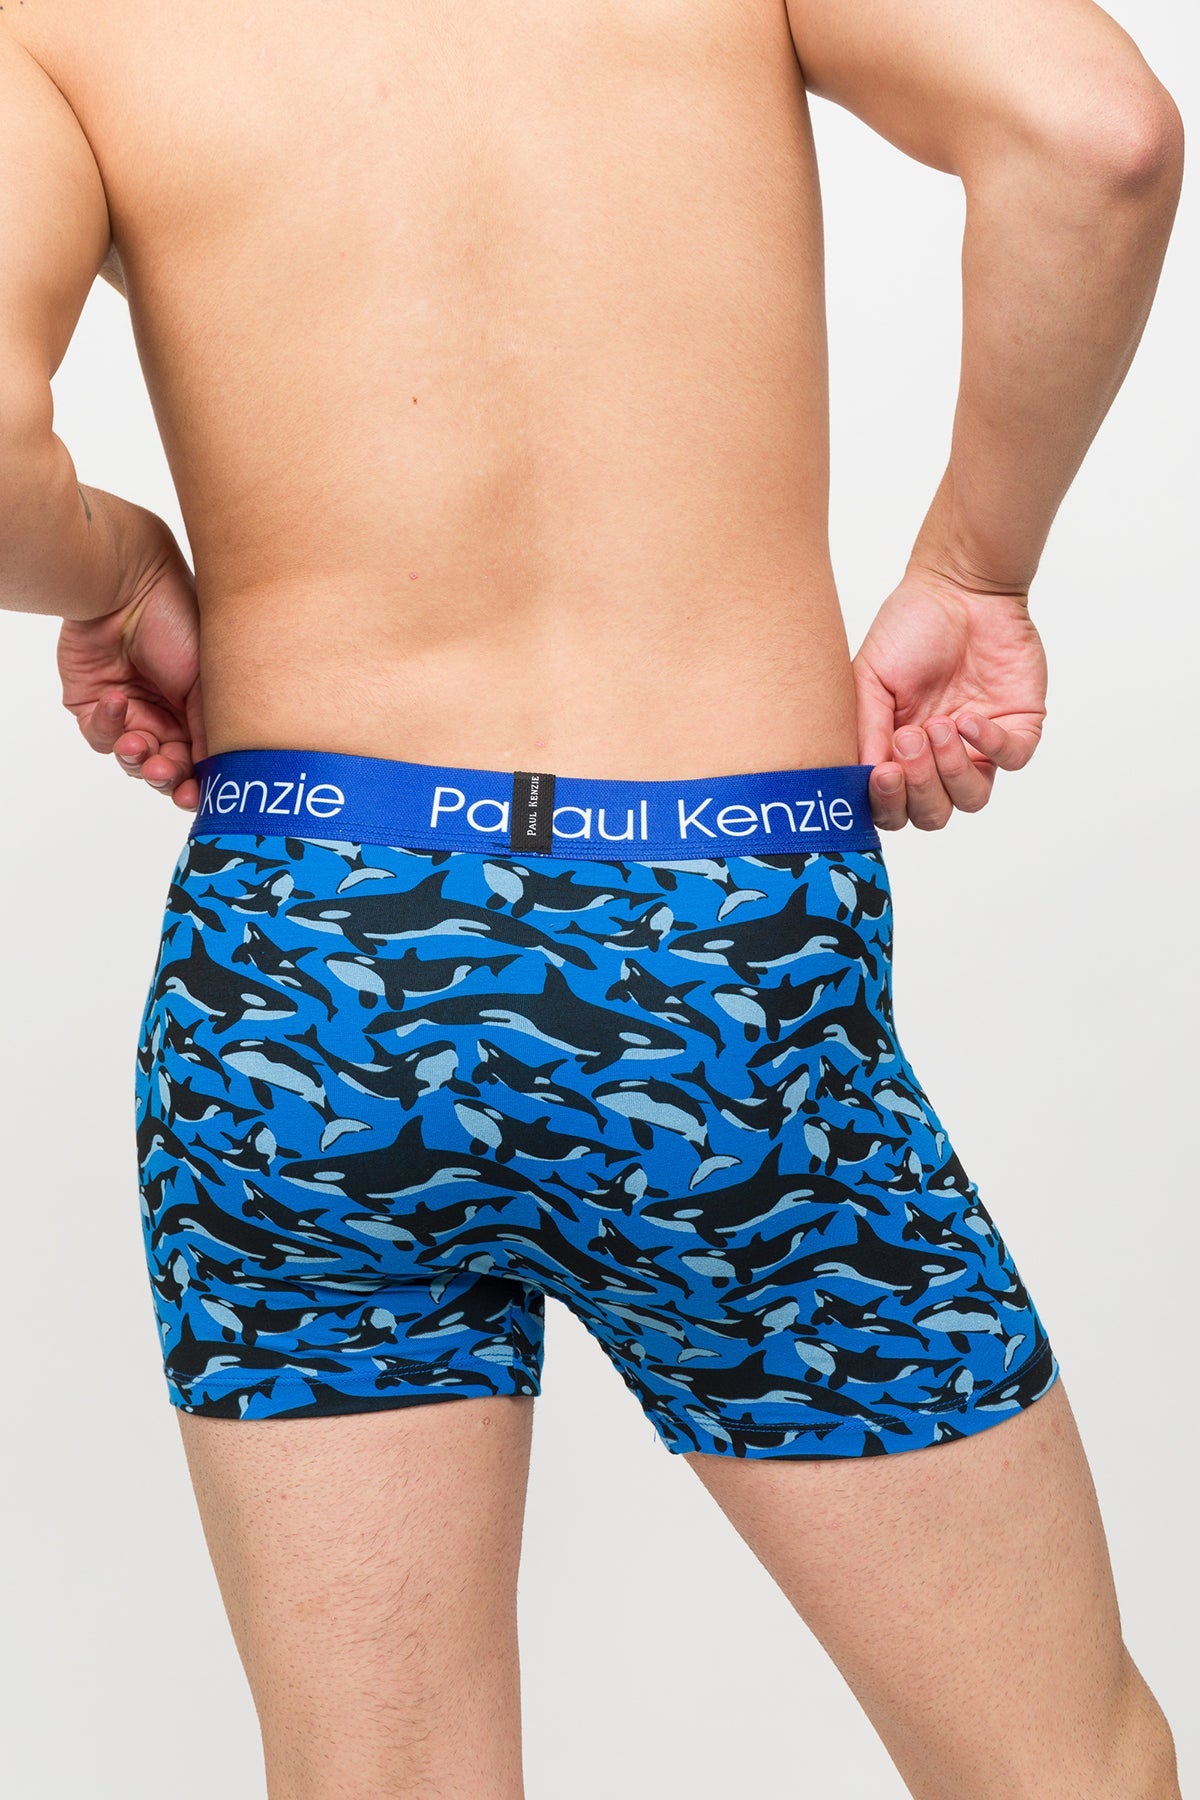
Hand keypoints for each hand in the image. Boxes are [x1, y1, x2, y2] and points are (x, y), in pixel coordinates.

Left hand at [57, 517, 204, 809]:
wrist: (128, 589)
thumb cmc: (180, 624)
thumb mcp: (210, 685)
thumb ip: (212, 733)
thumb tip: (216, 776)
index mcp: (201, 711)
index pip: (202, 761)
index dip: (199, 784)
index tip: (197, 796)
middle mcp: (167, 714)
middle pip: (168, 768)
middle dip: (166, 775)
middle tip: (166, 771)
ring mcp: (131, 711)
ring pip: (133, 759)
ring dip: (137, 757)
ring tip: (138, 743)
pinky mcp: (93, 705)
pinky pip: (100, 736)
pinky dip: (108, 725)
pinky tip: (117, 700)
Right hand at [852, 568, 1046, 829]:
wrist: (959, 587)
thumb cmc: (910, 628)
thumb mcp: (869, 678)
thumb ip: (867, 730)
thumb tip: (862, 779)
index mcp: (897, 754)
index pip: (893, 807)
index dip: (887, 803)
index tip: (881, 773)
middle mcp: (938, 759)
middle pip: (932, 814)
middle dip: (919, 786)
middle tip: (910, 739)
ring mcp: (979, 748)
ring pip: (971, 799)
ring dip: (950, 771)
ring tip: (939, 726)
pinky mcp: (1017, 728)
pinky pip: (1010, 760)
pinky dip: (989, 746)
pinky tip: (969, 719)